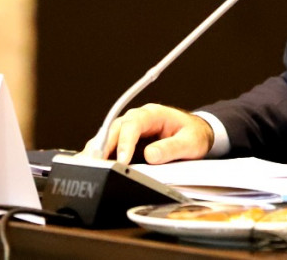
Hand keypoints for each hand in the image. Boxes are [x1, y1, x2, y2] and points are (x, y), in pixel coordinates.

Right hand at [80, 104, 214, 164]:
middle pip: (114, 130)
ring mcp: (128, 132)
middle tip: (96, 167)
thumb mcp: (190, 142)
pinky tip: (93, 171)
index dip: (125, 141)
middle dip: (103, 148)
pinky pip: (108, 149)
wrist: (196, 134)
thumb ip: (172, 148)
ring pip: (106, 139)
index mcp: (152, 114)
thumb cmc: (193, 134)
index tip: (122, 160)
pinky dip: (100, 159)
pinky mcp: (125, 144)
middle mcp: (137, 120)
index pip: (133, 123)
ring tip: (90, 171)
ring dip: (97, 154)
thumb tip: (151, 155)